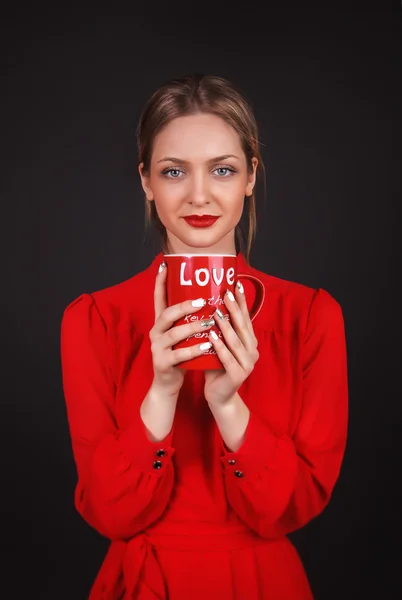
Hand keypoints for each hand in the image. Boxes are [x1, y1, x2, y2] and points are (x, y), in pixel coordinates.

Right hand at [150, 261, 215, 396]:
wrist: (168, 383)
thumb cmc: (180, 354)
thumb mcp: (182, 334)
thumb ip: (189, 318)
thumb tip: (209, 295)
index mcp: (161, 323)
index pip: (158, 298)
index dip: (160, 282)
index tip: (164, 265)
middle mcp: (156, 332)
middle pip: (166, 314)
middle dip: (184, 306)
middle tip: (203, 301)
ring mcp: (157, 348)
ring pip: (174, 334)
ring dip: (193, 327)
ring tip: (210, 323)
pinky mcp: (162, 363)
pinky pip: (179, 355)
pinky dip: (193, 350)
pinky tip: (207, 346)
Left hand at [204, 282, 258, 406]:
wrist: (219, 396)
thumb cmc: (215, 366)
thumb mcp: (217, 344)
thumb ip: (217, 328)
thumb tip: (205, 302)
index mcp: (249, 342)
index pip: (246, 317)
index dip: (241, 302)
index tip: (236, 284)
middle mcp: (252, 351)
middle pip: (243, 326)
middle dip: (234, 308)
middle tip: (226, 293)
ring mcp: (247, 364)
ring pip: (236, 341)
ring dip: (226, 326)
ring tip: (217, 311)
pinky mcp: (238, 375)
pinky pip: (228, 358)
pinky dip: (220, 347)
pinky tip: (212, 336)